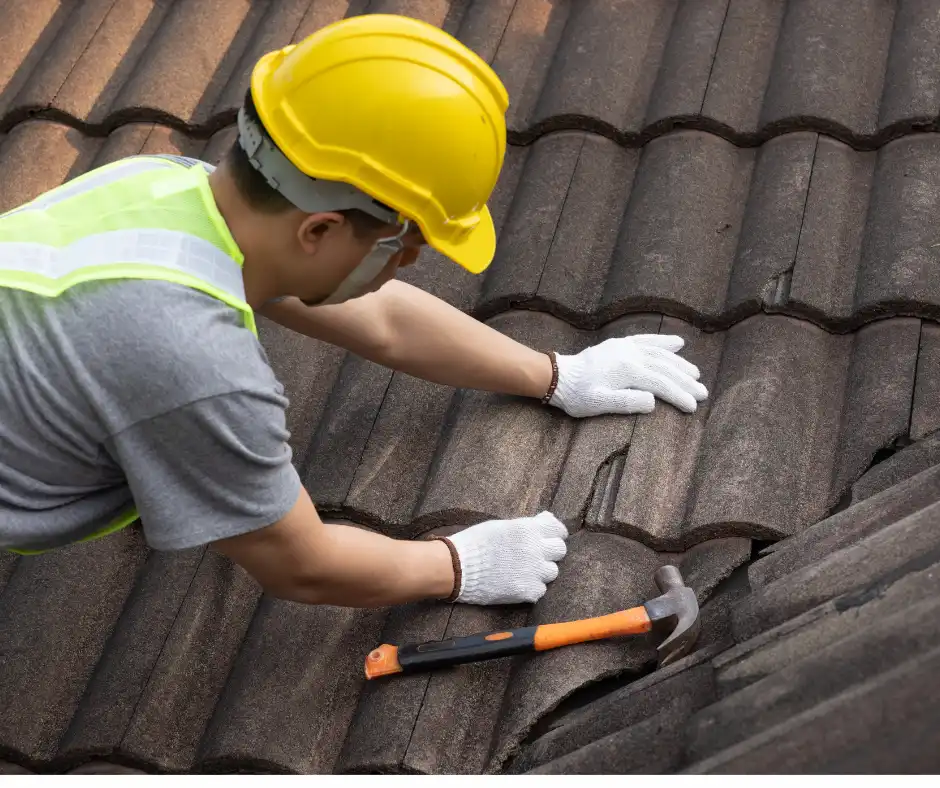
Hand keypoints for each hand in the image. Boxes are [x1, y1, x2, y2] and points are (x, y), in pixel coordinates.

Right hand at [441, 512, 568, 604]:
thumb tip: (546, 519)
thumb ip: (526, 525)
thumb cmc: (475, 543)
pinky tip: (518, 583)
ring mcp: (533, 572)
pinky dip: (532, 587)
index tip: (550, 538)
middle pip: (560, 550)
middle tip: (538, 555)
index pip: (558, 530)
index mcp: (529, 529)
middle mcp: (536, 549)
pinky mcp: (527, 591)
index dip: (555, 534)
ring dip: (541, 571)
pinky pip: (540, 590)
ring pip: (552, 572)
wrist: (457, 567)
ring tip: (525, 570)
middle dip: (550, 552)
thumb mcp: (501, 526)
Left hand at [549, 334, 707, 417]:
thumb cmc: (578, 395)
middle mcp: (630, 354)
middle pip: (665, 368)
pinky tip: (678, 343)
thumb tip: (653, 401)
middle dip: (685, 381)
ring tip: (696, 374)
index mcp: (627, 370)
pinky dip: (663, 342)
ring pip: (660, 354)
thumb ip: (626, 402)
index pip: (661, 383)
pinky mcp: (620, 344)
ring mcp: (626, 347)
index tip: (693, 407)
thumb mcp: (599, 404)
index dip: (679, 395)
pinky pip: (647, 340)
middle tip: (703, 393)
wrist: (558, 377)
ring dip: (680, 363)